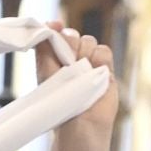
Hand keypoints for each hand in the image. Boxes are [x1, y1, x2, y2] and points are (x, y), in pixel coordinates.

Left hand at [38, 21, 117, 150]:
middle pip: (73, 35)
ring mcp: (89, 63)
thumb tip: (49, 25)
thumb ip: (45, 49)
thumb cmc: (58, 105)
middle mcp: (71, 59)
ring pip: (89, 41)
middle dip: (69, 44)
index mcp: (53, 60)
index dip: (55, 28)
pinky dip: (99, 60)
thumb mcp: (46, 74)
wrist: (80, 125)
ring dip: (84, 55)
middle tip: (67, 63)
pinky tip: (95, 74)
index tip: (55, 26)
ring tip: (80, 75)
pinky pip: (104, 51)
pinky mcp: (105, 69)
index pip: (55, 34)